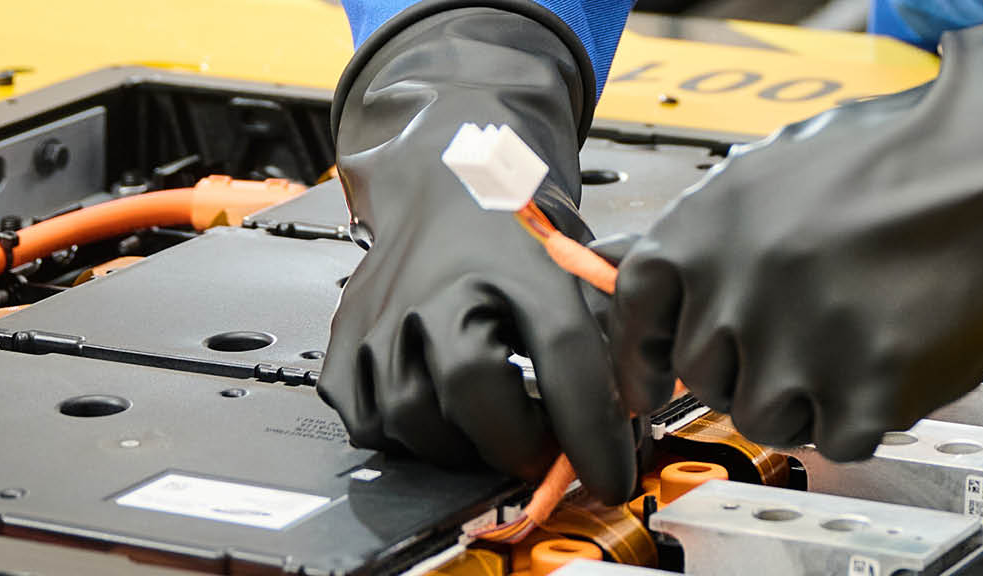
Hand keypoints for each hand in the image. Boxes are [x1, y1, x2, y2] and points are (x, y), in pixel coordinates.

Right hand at [318, 4, 651, 501]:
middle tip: (540, 456)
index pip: (565, 357)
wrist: (450, 178)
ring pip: (412, 415)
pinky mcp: (345, 336)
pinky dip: (407, 441)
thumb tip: (637, 418)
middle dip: (514, 443)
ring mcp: (386, 311)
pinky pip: (365, 420)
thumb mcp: (582, 267)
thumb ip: (612, 335)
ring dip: (461, 449)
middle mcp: (446, 286)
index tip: (612, 479)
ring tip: (493, 434)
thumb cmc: (523, 234)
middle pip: (471, 387)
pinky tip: (441, 421)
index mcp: (521, 266)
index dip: (592, 430)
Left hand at [610, 0, 982, 460]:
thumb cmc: (901, 159)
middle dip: (747, 369)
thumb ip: (708, 236)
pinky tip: (894, 358)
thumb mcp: (773, 173)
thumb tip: (637, 274)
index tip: (651, 385)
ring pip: (767, 418)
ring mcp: (802, 344)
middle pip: (706, 378)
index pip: (636, 315)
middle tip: (803, 338)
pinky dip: (866, 414)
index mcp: (708, 230)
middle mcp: (741, 289)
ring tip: (857, 340)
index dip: (644, 356)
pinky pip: (840, 439)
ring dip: (807, 397)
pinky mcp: (867, 387)